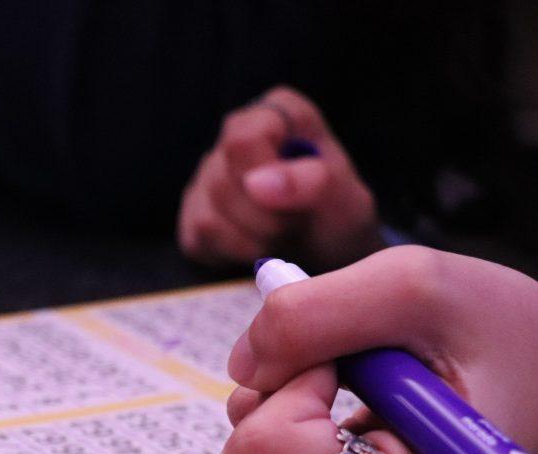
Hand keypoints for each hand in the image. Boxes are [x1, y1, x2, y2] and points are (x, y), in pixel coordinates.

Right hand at [177, 86, 381, 270]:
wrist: (330, 254)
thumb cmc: (339, 219)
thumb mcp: (346, 201)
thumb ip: (311, 183)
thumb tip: (257, 183)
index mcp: (277, 115)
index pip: (244, 139)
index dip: (267, 178)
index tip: (297, 203)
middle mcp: (234, 137)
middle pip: (222, 181)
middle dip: (266, 220)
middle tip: (297, 227)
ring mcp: (207, 176)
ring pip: (208, 217)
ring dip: (252, 242)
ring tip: (282, 240)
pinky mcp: (191, 216)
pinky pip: (198, 239)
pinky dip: (233, 256)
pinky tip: (257, 249)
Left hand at [199, 246, 537, 453]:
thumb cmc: (491, 331)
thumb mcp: (412, 283)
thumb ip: (312, 313)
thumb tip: (241, 366)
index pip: (266, 451)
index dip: (292, 386)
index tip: (346, 363)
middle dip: (271, 409)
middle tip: (340, 380)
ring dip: (268, 424)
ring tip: (342, 400)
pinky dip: (276, 440)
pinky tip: (336, 423)